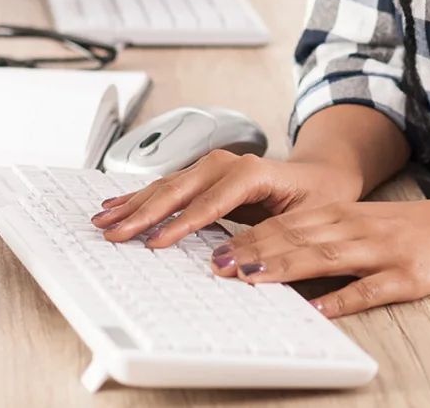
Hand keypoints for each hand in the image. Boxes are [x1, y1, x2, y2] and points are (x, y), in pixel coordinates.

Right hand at [90, 150, 361, 243]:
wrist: (325, 174)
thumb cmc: (320, 196)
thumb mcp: (307, 222)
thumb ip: (273, 239)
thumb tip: (235, 264)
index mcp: (257, 173)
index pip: (215, 198)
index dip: (185, 220)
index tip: (157, 242)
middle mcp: (233, 164)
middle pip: (183, 185)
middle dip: (147, 211)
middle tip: (116, 234)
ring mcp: (217, 167)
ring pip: (171, 182)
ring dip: (136, 202)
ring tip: (104, 219)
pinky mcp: (208, 176)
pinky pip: (171, 184)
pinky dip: (143, 195)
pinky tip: (118, 203)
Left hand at [206, 194, 429, 317]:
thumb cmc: (422, 230)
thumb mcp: (373, 225)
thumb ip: (332, 236)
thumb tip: (285, 256)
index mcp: (348, 215)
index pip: (290, 223)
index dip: (251, 235)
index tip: (218, 248)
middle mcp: (359, 228)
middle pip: (298, 236)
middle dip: (254, 251)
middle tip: (217, 264)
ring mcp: (383, 251)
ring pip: (324, 256)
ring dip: (283, 267)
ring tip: (250, 279)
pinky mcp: (407, 276)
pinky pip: (369, 289)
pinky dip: (341, 299)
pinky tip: (318, 308)